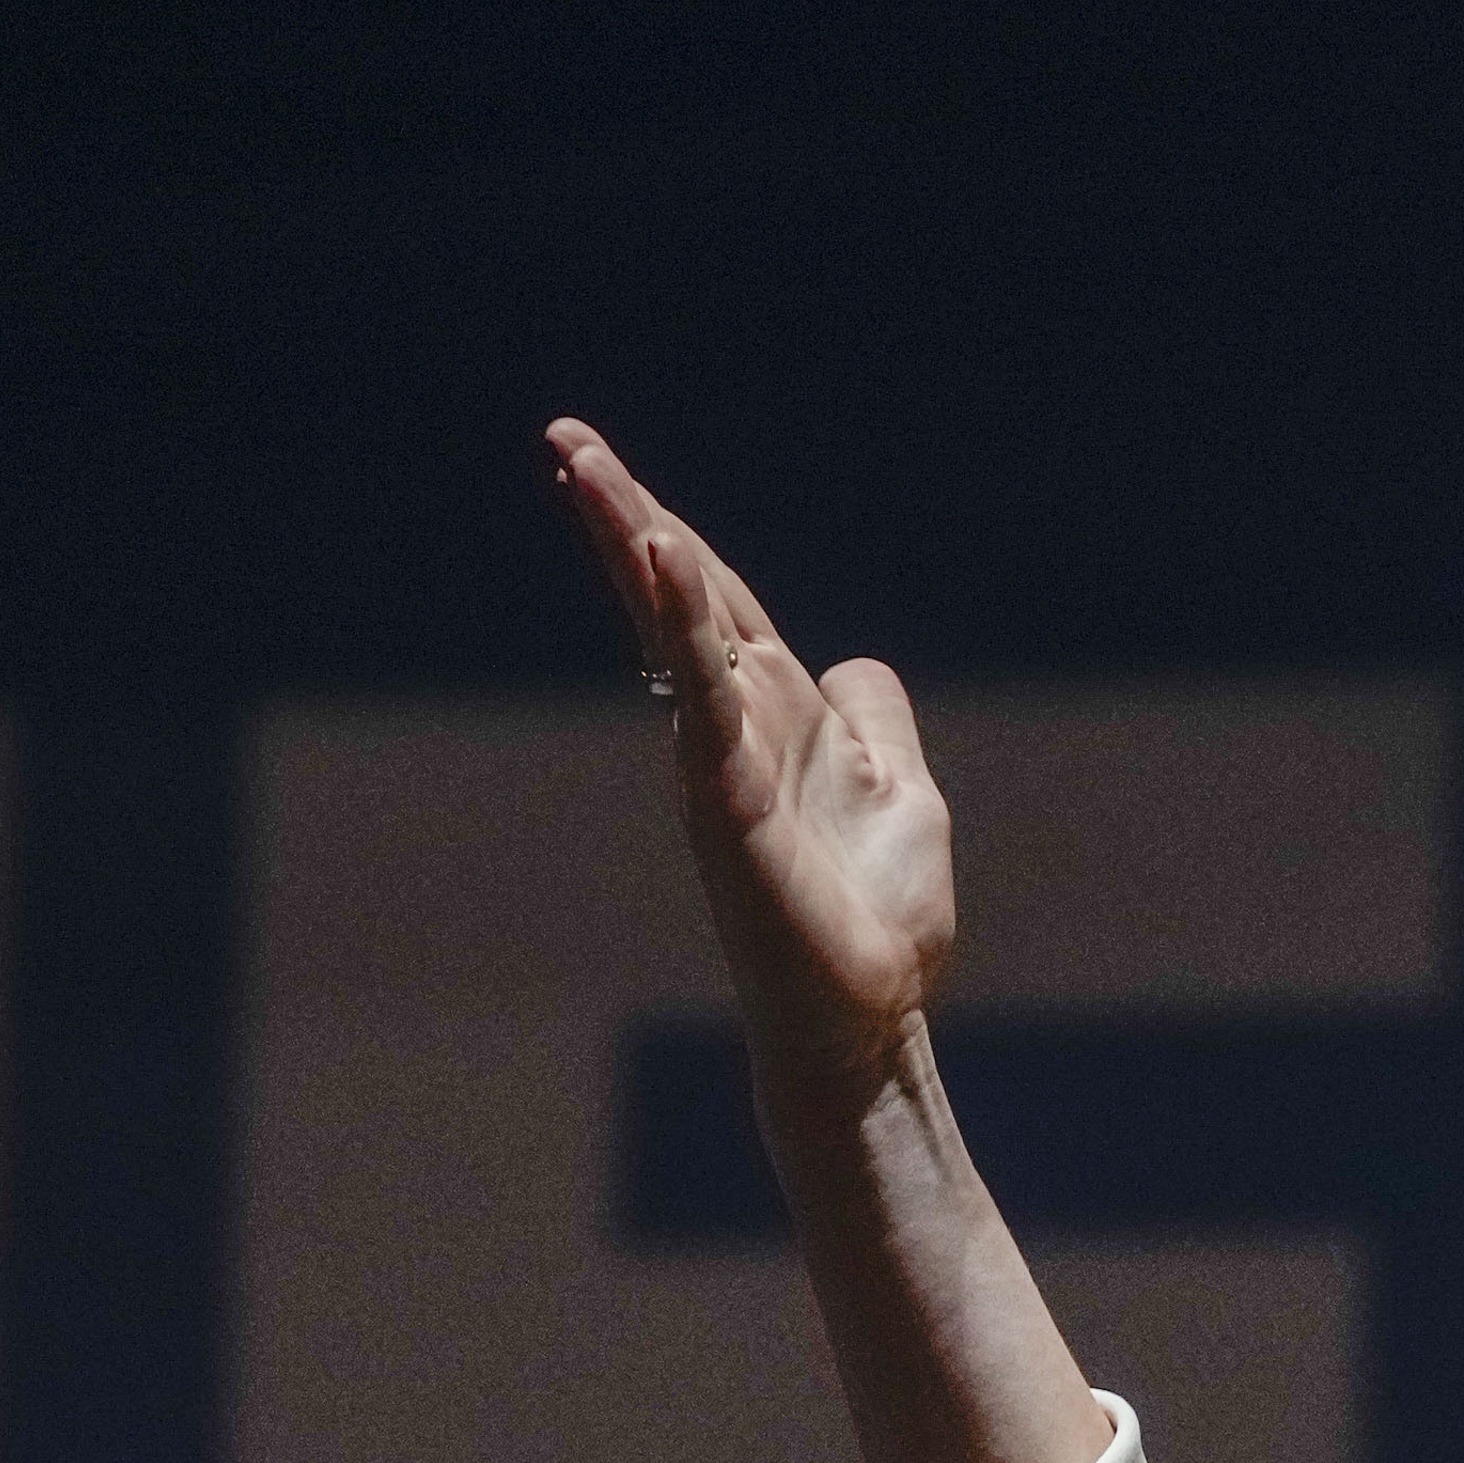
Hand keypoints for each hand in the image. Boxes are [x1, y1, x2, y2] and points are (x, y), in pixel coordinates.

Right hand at [545, 417, 955, 1099]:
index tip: (595, 463)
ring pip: (676, 633)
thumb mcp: (900, 792)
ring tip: (590, 473)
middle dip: (622, 516)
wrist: (872, 1022)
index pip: (712, 601)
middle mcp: (733, 729)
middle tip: (562, 440)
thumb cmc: (877, 924)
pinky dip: (685, 631)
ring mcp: (723, 765)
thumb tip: (853, 663)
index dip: (664, 532)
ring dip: (638, 548)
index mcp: (773, 716)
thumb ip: (875, 720)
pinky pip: (705, 700)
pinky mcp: (731, 806)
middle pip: (674, 598)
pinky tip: (663, 566)